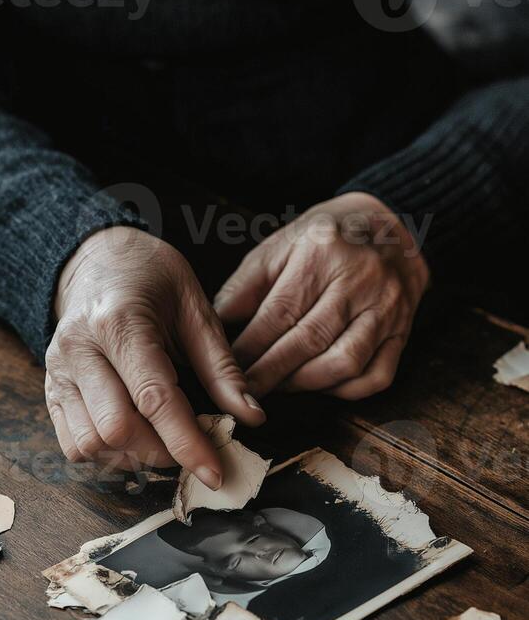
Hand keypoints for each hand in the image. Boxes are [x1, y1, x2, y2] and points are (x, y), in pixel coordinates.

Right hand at [45, 227, 264, 487]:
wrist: (96, 260)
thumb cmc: (151, 278)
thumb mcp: (195, 307)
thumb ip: (222, 366)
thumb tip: (250, 416)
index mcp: (119, 321)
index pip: (154, 399)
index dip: (187, 443)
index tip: (215, 473)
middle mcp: (79, 349)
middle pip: (118, 429)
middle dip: (161, 452)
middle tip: (191, 448)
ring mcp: (58, 371)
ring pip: (92, 443)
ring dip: (133, 457)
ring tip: (163, 442)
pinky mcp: (51, 389)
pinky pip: (73, 444)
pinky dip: (107, 455)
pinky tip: (134, 440)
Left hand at [214, 193, 429, 399]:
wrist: (391, 227)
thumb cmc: (326, 240)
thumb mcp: (281, 245)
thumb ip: (246, 285)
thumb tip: (217, 326)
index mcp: (323, 251)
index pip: (280, 311)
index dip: (251, 347)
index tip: (228, 370)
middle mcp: (360, 279)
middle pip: (311, 340)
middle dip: (272, 372)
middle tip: (245, 392)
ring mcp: (387, 308)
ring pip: (346, 362)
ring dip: (306, 384)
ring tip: (280, 387)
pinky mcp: (403, 332)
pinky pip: (376, 376)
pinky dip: (345, 390)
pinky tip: (320, 386)